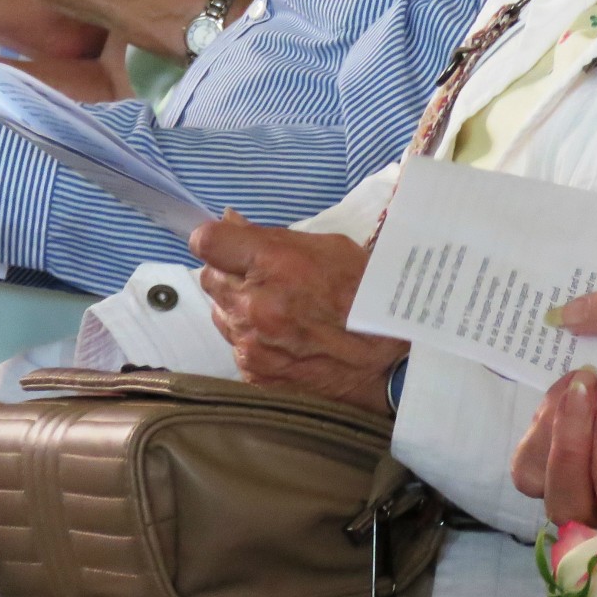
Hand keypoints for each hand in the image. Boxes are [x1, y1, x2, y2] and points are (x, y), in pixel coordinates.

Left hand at [192, 217, 407, 412]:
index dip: (214, 238)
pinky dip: (253, 339)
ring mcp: (250, 343)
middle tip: (263, 278)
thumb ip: (273, 237)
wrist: (389, 359)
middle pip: (209, 278)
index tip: (226, 243)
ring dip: (239, 307)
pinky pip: (237, 345)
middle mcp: (253, 305)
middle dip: (230, 273)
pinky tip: (284, 338)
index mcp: (273, 265)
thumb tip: (230, 224)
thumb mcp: (327, 247)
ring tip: (279, 311)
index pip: (208, 242)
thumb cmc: (364, 293)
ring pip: (220, 314)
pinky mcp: (254, 372)